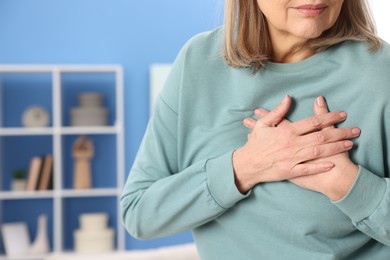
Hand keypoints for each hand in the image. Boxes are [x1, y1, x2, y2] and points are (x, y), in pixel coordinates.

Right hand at [233, 96, 359, 193]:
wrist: (246, 165)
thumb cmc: (254, 144)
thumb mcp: (263, 124)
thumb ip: (277, 111)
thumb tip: (288, 98)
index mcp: (286, 131)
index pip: (313, 122)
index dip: (329, 117)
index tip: (342, 114)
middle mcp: (292, 144)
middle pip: (321, 137)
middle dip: (340, 132)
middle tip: (356, 130)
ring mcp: (292, 158)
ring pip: (319, 152)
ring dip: (336, 148)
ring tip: (350, 144)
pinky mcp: (290, 171)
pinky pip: (308, 169)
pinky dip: (321, 166)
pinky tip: (333, 163)